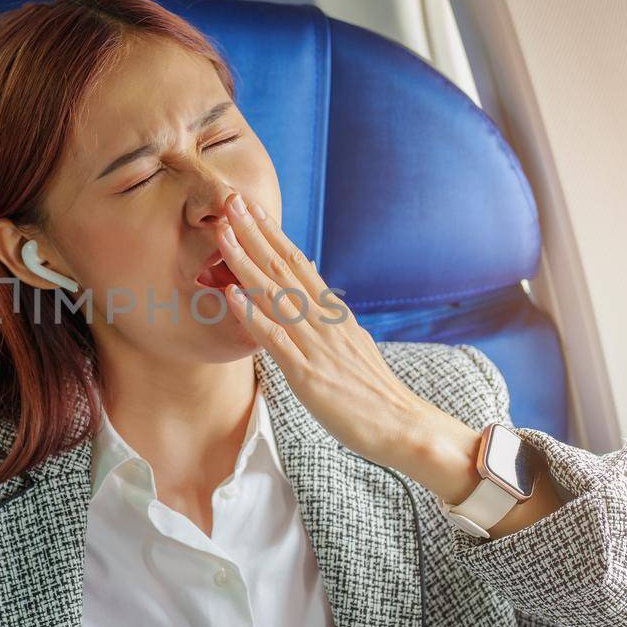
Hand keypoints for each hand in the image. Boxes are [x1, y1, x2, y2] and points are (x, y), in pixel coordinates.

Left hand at [210, 191, 480, 494]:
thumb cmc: (373, 393)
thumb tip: (314, 297)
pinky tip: (233, 295)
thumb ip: (330, 321)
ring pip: (276, 295)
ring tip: (223, 234)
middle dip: (254, 234)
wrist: (403, 426)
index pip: (298, 264)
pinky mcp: (308, 374)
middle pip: (284, 268)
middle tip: (231, 200)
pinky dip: (253, 315)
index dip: (272, 235)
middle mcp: (324, 321)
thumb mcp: (352, 344)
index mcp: (333, 314)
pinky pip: (277, 339)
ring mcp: (316, 345)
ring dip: (246, 262)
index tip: (251, 209)